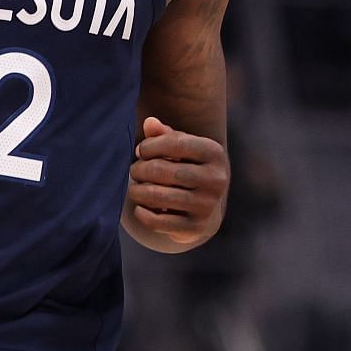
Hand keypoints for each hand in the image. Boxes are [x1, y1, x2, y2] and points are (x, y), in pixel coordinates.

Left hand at [126, 116, 228, 247]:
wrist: (203, 205)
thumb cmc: (184, 165)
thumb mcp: (179, 147)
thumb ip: (163, 134)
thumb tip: (150, 122)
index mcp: (214, 153)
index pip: (175, 143)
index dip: (149, 146)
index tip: (141, 151)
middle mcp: (216, 179)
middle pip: (163, 171)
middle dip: (139, 170)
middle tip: (135, 171)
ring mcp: (207, 205)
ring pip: (158, 196)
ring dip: (137, 191)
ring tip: (134, 188)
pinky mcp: (196, 227)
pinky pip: (157, 221)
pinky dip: (142, 213)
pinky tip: (139, 207)